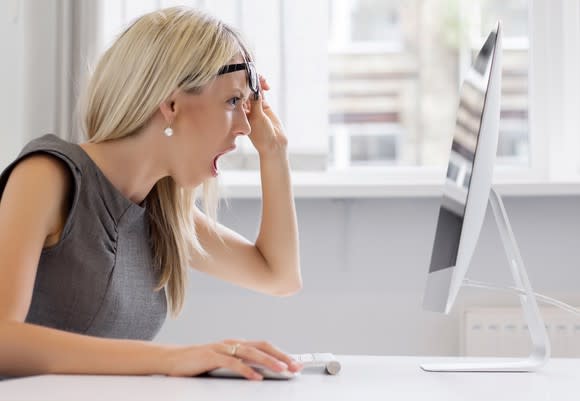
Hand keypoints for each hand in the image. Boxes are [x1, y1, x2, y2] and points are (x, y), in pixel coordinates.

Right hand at [161, 339, 302, 379]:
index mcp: (237, 344)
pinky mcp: (211, 356)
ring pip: (251, 353)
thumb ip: (240, 364)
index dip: (281, 353)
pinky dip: (246, 370)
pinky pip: (233, 363)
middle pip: (263, 347)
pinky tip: (256, 377)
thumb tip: (260, 372)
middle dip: (281, 356)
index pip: (264, 346)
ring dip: (268, 361)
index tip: (296, 362)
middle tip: (295, 366)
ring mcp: (222, 348)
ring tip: (281, 369)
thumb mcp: (223, 363)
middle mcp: (232, 343)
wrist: (172, 359)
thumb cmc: (198, 362)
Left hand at [246, 76, 287, 157]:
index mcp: (238, 113)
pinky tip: (265, 84)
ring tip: (262, 79)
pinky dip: (262, 87)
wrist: (274, 143)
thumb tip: (254, 89)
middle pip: (244, 91)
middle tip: (254, 75)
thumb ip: (255, 103)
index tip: (243, 77)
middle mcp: (245, 109)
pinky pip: (261, 93)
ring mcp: (254, 107)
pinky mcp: (264, 106)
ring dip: (256, 83)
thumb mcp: (257, 117)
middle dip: (248, 82)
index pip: (237, 95)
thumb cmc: (261, 134)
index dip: (240, 85)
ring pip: (253, 91)